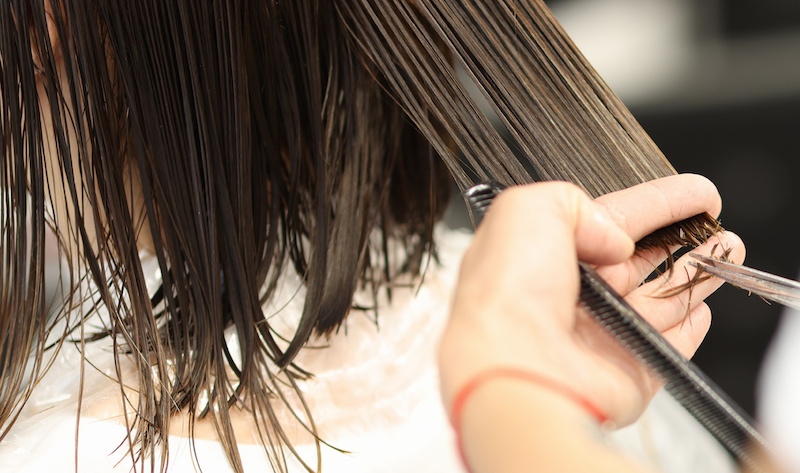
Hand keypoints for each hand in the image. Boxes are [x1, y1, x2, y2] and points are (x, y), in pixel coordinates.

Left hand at [439, 174, 743, 426]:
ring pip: (661, 297)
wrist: (516, 369)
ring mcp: (604, 333)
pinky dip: (688, 327)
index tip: (697, 193)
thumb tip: (615, 237)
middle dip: (681, 238)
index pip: (612, 220)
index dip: (657, 204)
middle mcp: (574, 294)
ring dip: (695, 273)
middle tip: (714, 223)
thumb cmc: (506, 293)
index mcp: (545, 254)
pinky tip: (701, 307)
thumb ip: (572, 201)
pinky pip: (669, 344)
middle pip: (639, 259)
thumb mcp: (524, 210)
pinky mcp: (631, 369)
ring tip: (727, 250)